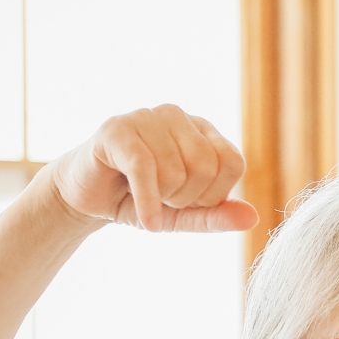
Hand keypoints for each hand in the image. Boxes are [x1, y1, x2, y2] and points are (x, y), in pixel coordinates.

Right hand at [45, 104, 259, 232]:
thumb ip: (217, 215)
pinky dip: (149, 204)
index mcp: (201, 130)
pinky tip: (148, 222)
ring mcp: (146, 117)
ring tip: (144, 194)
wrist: (86, 198)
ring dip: (161, 200)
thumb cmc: (140, 200)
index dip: (215, 194)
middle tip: (163, 200)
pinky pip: (145, 169)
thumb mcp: (184, 215)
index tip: (190, 202)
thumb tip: (252, 217)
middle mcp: (177, 116)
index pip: (232, 161)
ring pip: (176, 171)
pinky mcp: (116, 129)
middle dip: (186, 199)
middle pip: (206, 166)